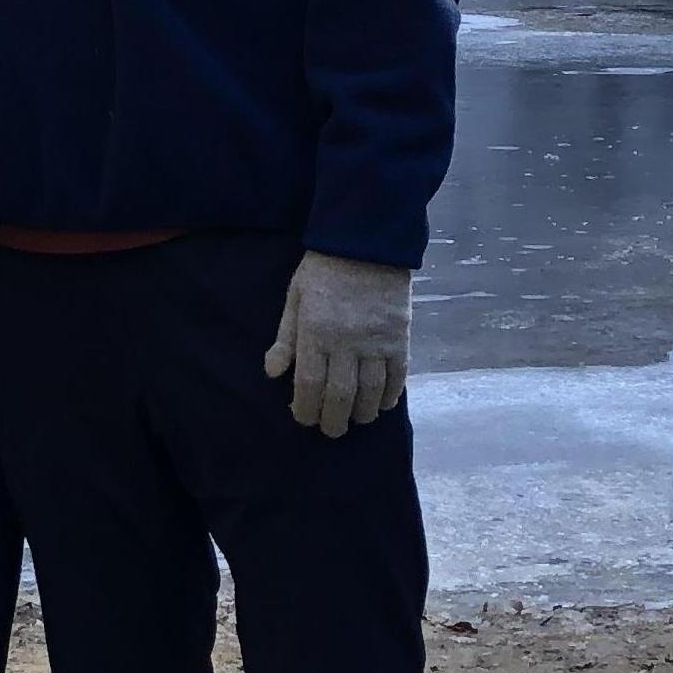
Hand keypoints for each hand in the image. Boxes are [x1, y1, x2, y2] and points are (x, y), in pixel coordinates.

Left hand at [264, 250, 411, 437]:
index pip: (309, 383)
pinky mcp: (400, 337)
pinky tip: (381, 405)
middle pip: (340, 395)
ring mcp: (376, 341)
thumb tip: (272, 373)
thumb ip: (285, 337)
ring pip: (370, 391)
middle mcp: (346, 342)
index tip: (303, 418)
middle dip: (333, 420)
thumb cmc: (323, 269)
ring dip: (361, 413)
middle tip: (330, 430)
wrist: (367, 242)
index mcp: (315, 332)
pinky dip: (389, 396)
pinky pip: (397, 376)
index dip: (305, 408)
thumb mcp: (295, 297)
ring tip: (355, 420)